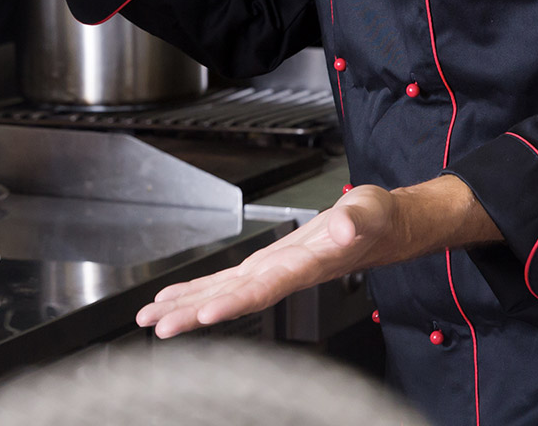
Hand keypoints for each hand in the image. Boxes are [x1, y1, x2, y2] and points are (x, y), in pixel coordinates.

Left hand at [134, 176, 498, 337]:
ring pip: (224, 294)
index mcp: (305, 266)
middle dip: (195, 314)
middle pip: (233, 300)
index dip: (235, 302)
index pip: (265, 289)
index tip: (205, 314)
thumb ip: (357, 220)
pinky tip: (176, 298)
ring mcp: (274, 273)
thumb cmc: (378, 220)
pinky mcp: (268, 267)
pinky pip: (228, 283)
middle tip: (158, 326)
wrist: (385, 229)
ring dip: (188, 307)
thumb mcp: (370, 211)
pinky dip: (199, 291)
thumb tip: (344, 228)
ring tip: (152, 318)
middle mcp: (284, 275)